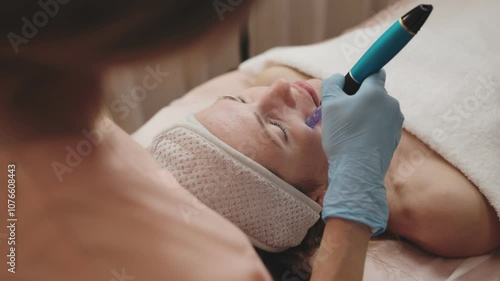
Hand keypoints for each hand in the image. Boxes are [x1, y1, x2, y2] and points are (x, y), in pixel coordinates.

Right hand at [320, 70, 403, 235]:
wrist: (357, 171)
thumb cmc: (343, 135)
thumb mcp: (330, 104)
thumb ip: (333, 84)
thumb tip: (338, 78)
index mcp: (376, 92)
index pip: (374, 71)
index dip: (361, 75)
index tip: (351, 84)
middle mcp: (391, 104)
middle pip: (374, 92)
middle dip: (360, 98)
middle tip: (342, 113)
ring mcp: (395, 122)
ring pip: (377, 110)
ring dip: (365, 115)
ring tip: (349, 131)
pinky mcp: (394, 138)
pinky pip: (381, 126)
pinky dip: (370, 129)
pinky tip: (358, 141)